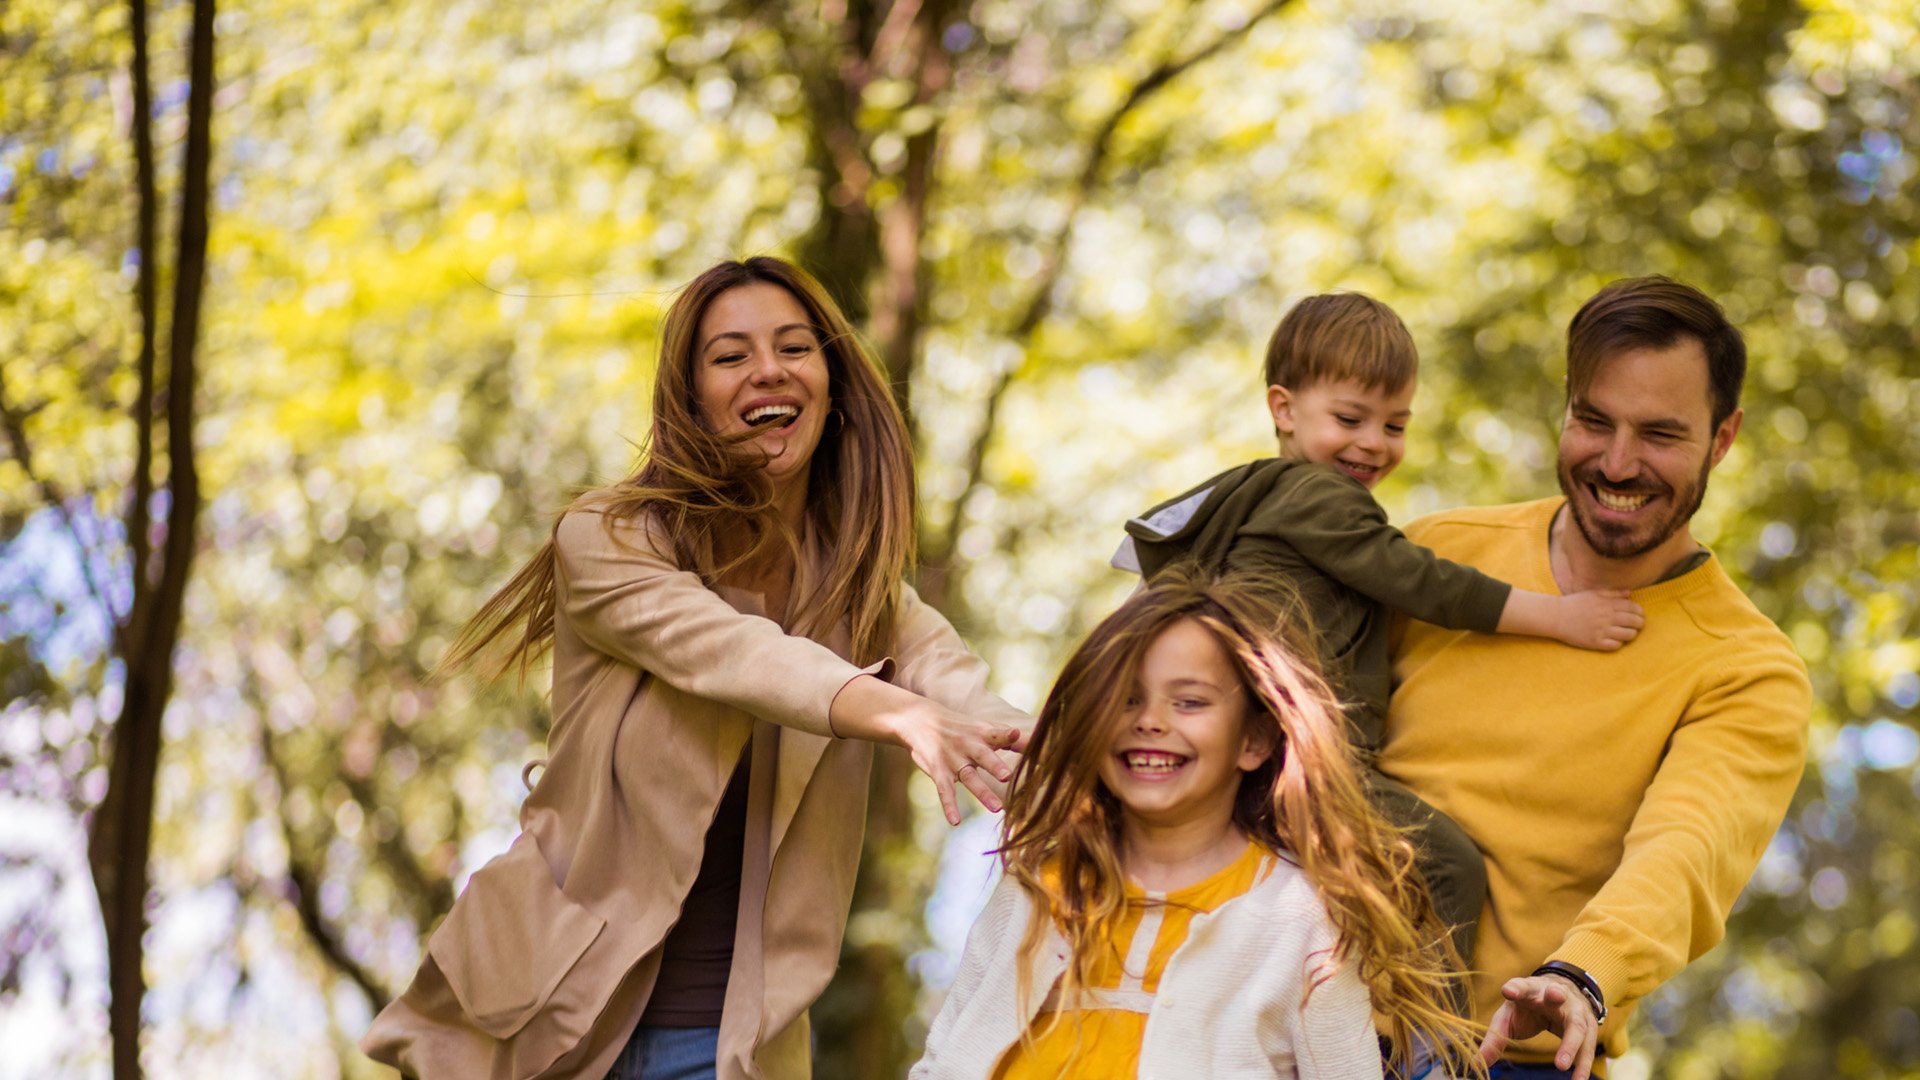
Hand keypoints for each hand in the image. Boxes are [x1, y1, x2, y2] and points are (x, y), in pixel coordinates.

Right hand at [829, 675, 1029, 824]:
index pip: (997, 733)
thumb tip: (1039, 739)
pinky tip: (955, 821)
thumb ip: (1009, 738)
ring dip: (981, 792)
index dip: (1009, 735)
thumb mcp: (983, 728)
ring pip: (968, 777)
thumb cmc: (962, 728)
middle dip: (994, 765)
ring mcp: (953, 759)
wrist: (921, 720)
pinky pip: (944, 791)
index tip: (1018, 735)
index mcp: (982, 734)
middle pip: (983, 756)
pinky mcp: (939, 771)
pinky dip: (949, 806)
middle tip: (1007, 776)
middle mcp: (968, 746)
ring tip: (997, 809)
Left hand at [1478, 974, 1599, 1079]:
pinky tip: (1578, 1079)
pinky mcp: (1588, 1024)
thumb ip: (1494, 1039)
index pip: (1522, 985)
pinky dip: (1583, 1062)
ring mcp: (1575, 1009)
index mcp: (1530, 990)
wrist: (1560, 995)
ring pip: (1577, 1024)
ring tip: (1561, 1066)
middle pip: (1557, 994)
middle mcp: (1555, 994)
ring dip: (1571, 1044)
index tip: (1508, 990)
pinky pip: (1588, 1044)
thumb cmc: (1528, 1009)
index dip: (1515, 987)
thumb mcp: (1508, 1018)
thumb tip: (1476, 1064)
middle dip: (1556, 996)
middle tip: (1555, 996)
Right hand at [1556, 589, 1643, 650]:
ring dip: (1631, 634)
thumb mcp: (1593, 594)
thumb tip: (1629, 594)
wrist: (1556, 616)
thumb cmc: (1574, 603)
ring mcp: (1602, 630)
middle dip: (1639, 624)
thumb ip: (1612, 593)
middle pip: (1635, 622)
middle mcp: (1607, 617)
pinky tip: (1614, 640)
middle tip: (1636, 625)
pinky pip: (1616, 646)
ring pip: (1629, 635)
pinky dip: (1619, 643)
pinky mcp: (1596, 642)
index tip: (1638, 615)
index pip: (1634, 608)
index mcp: (1608, 604)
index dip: (1640, 612)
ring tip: (1627, 633)